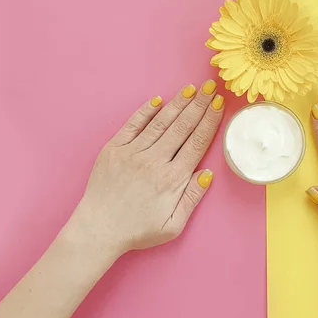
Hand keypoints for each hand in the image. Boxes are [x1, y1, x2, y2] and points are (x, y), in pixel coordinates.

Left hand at [72, 79, 224, 256]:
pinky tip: (158, 99)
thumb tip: (208, 173)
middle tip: (211, 86)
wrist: (97, 231)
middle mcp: (154, 161)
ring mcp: (132, 152)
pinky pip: (132, 124)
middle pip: (182, 127)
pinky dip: (146, 111)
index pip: (196, 142)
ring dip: (178, 103)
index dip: (210, 121)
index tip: (219, 104)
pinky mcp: (113, 149)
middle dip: (199, 104)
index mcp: (172, 179)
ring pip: (161, 122)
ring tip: (192, 88)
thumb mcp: (173, 225)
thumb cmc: (137, 231)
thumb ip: (192, 198)